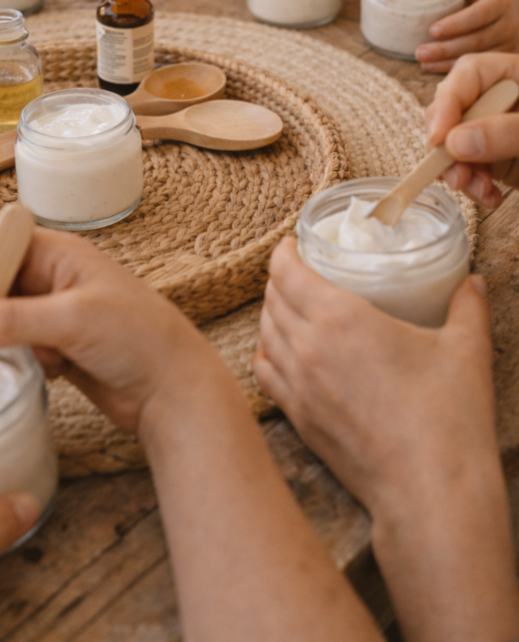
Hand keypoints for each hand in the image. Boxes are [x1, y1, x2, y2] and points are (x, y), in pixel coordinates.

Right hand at [0, 228, 210, 436]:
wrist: (174, 388)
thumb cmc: (139, 337)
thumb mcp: (74, 320)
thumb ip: (13, 320)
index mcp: (56, 251)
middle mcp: (48, 275)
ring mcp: (50, 311)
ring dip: (4, 342)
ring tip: (44, 357)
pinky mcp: (53, 344)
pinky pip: (13, 347)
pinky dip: (25, 361)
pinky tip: (60, 370)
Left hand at [254, 239, 494, 515]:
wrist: (429, 491)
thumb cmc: (448, 418)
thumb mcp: (466, 350)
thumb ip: (467, 307)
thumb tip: (472, 282)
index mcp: (341, 319)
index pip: (286, 272)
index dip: (284, 253)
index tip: (293, 244)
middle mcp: (308, 348)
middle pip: (272, 299)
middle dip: (280, 279)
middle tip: (299, 272)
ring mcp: (298, 386)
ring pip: (264, 334)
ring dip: (271, 314)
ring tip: (289, 307)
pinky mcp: (298, 420)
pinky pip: (265, 375)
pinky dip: (267, 354)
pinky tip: (281, 352)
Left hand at [416, 0, 518, 72]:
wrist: (517, 11)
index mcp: (500, 2)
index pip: (478, 15)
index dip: (456, 24)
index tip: (432, 30)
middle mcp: (507, 25)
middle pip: (475, 41)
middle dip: (445, 48)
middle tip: (420, 52)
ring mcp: (508, 44)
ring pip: (476, 57)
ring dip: (446, 62)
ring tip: (422, 61)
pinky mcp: (503, 58)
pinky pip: (477, 66)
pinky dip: (452, 68)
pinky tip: (433, 68)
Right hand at [425, 51, 518, 206]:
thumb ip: (506, 133)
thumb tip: (453, 143)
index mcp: (515, 75)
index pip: (468, 73)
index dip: (447, 102)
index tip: (438, 138)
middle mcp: (499, 99)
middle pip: (452, 109)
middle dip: (448, 145)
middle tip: (456, 175)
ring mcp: (494, 128)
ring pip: (453, 143)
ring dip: (459, 172)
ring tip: (480, 192)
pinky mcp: (495, 156)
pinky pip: (468, 167)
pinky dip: (474, 186)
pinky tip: (491, 198)